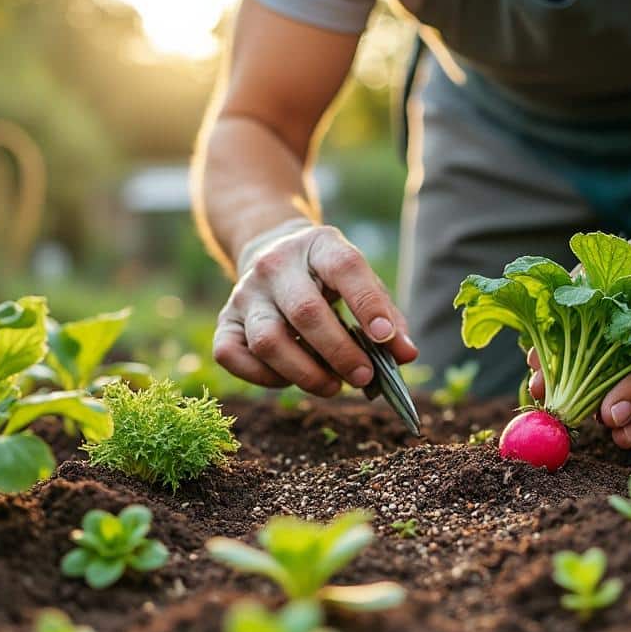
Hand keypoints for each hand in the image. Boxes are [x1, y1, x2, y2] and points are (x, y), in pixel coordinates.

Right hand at [212, 220, 417, 396]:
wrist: (270, 252)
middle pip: (305, 313)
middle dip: (340, 353)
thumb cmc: (326, 278)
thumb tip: (406, 356)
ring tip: (333, 386)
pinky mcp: (225, 320)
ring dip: (305, 373)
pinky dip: (264, 377)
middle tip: (364, 377)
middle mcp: (275, 265)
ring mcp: (245, 293)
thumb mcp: (359, 281)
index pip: (345, 268)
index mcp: (318, 245)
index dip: (368, 305)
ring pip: (268, 341)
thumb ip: (386, 316)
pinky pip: (233, 356)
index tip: (387, 339)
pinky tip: (289, 378)